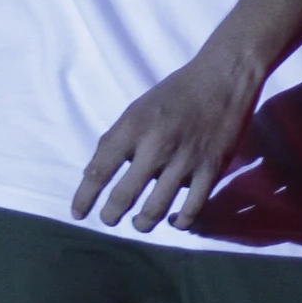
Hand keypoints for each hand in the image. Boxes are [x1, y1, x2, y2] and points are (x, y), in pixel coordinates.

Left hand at [75, 35, 266, 232]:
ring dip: (142, 224)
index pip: (100, 169)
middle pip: (124, 195)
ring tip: (138, 224)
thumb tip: (93, 174)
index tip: (78, 213)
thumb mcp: (137, 108)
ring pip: (155, 209)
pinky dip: (180, 222)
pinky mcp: (211, 170)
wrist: (223, 77)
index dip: (85, 196)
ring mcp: (185, 160)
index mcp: (134, 126)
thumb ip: (116, 139)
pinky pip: (191, 209)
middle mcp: (156, 146)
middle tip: (109, 220)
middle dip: (111, 215)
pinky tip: (174, 222)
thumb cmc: (176, 92)